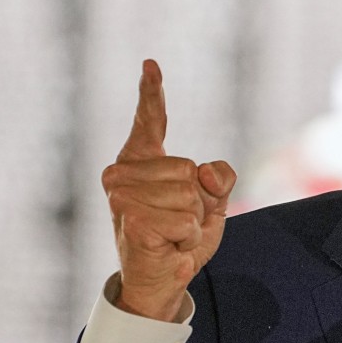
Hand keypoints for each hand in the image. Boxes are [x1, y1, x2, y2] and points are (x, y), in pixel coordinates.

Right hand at [101, 60, 236, 321]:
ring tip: (172, 233)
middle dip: (197, 202)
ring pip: (189, 196)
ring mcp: (123, 196)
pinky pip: (186, 221)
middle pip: (189, 170)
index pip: (150, 120)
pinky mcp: (132, 220)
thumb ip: (219, 179)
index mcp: (141, 160)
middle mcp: (123, 173)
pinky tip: (169, 246)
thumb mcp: (211, 202)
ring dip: (192, 222)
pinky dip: (187, 238)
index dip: (152, 92)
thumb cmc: (180, 236)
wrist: (163, 279)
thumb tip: (206, 173)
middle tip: (177, 221)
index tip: (151, 64)